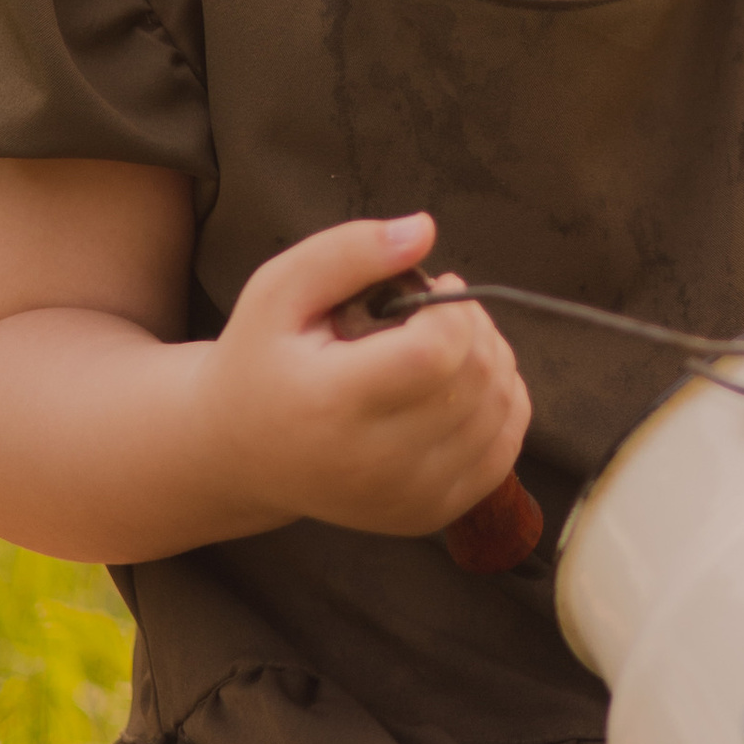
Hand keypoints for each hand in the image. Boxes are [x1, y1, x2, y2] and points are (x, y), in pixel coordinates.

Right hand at [202, 213, 530, 541]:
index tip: (432, 289)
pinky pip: (504, 451)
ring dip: (492, 361)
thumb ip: (349, 251)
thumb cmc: (261, 361)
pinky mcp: (428, 515)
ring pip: (499, 413)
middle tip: (441, 312)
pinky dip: (501, 406)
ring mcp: (406, 498)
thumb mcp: (279, 290)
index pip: (437, 352)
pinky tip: (462, 384)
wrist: (239, 455)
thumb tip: (424, 229)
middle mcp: (373, 465)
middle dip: (475, 328)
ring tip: (449, 344)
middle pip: (476, 381)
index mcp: (331, 405)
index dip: (453, 309)